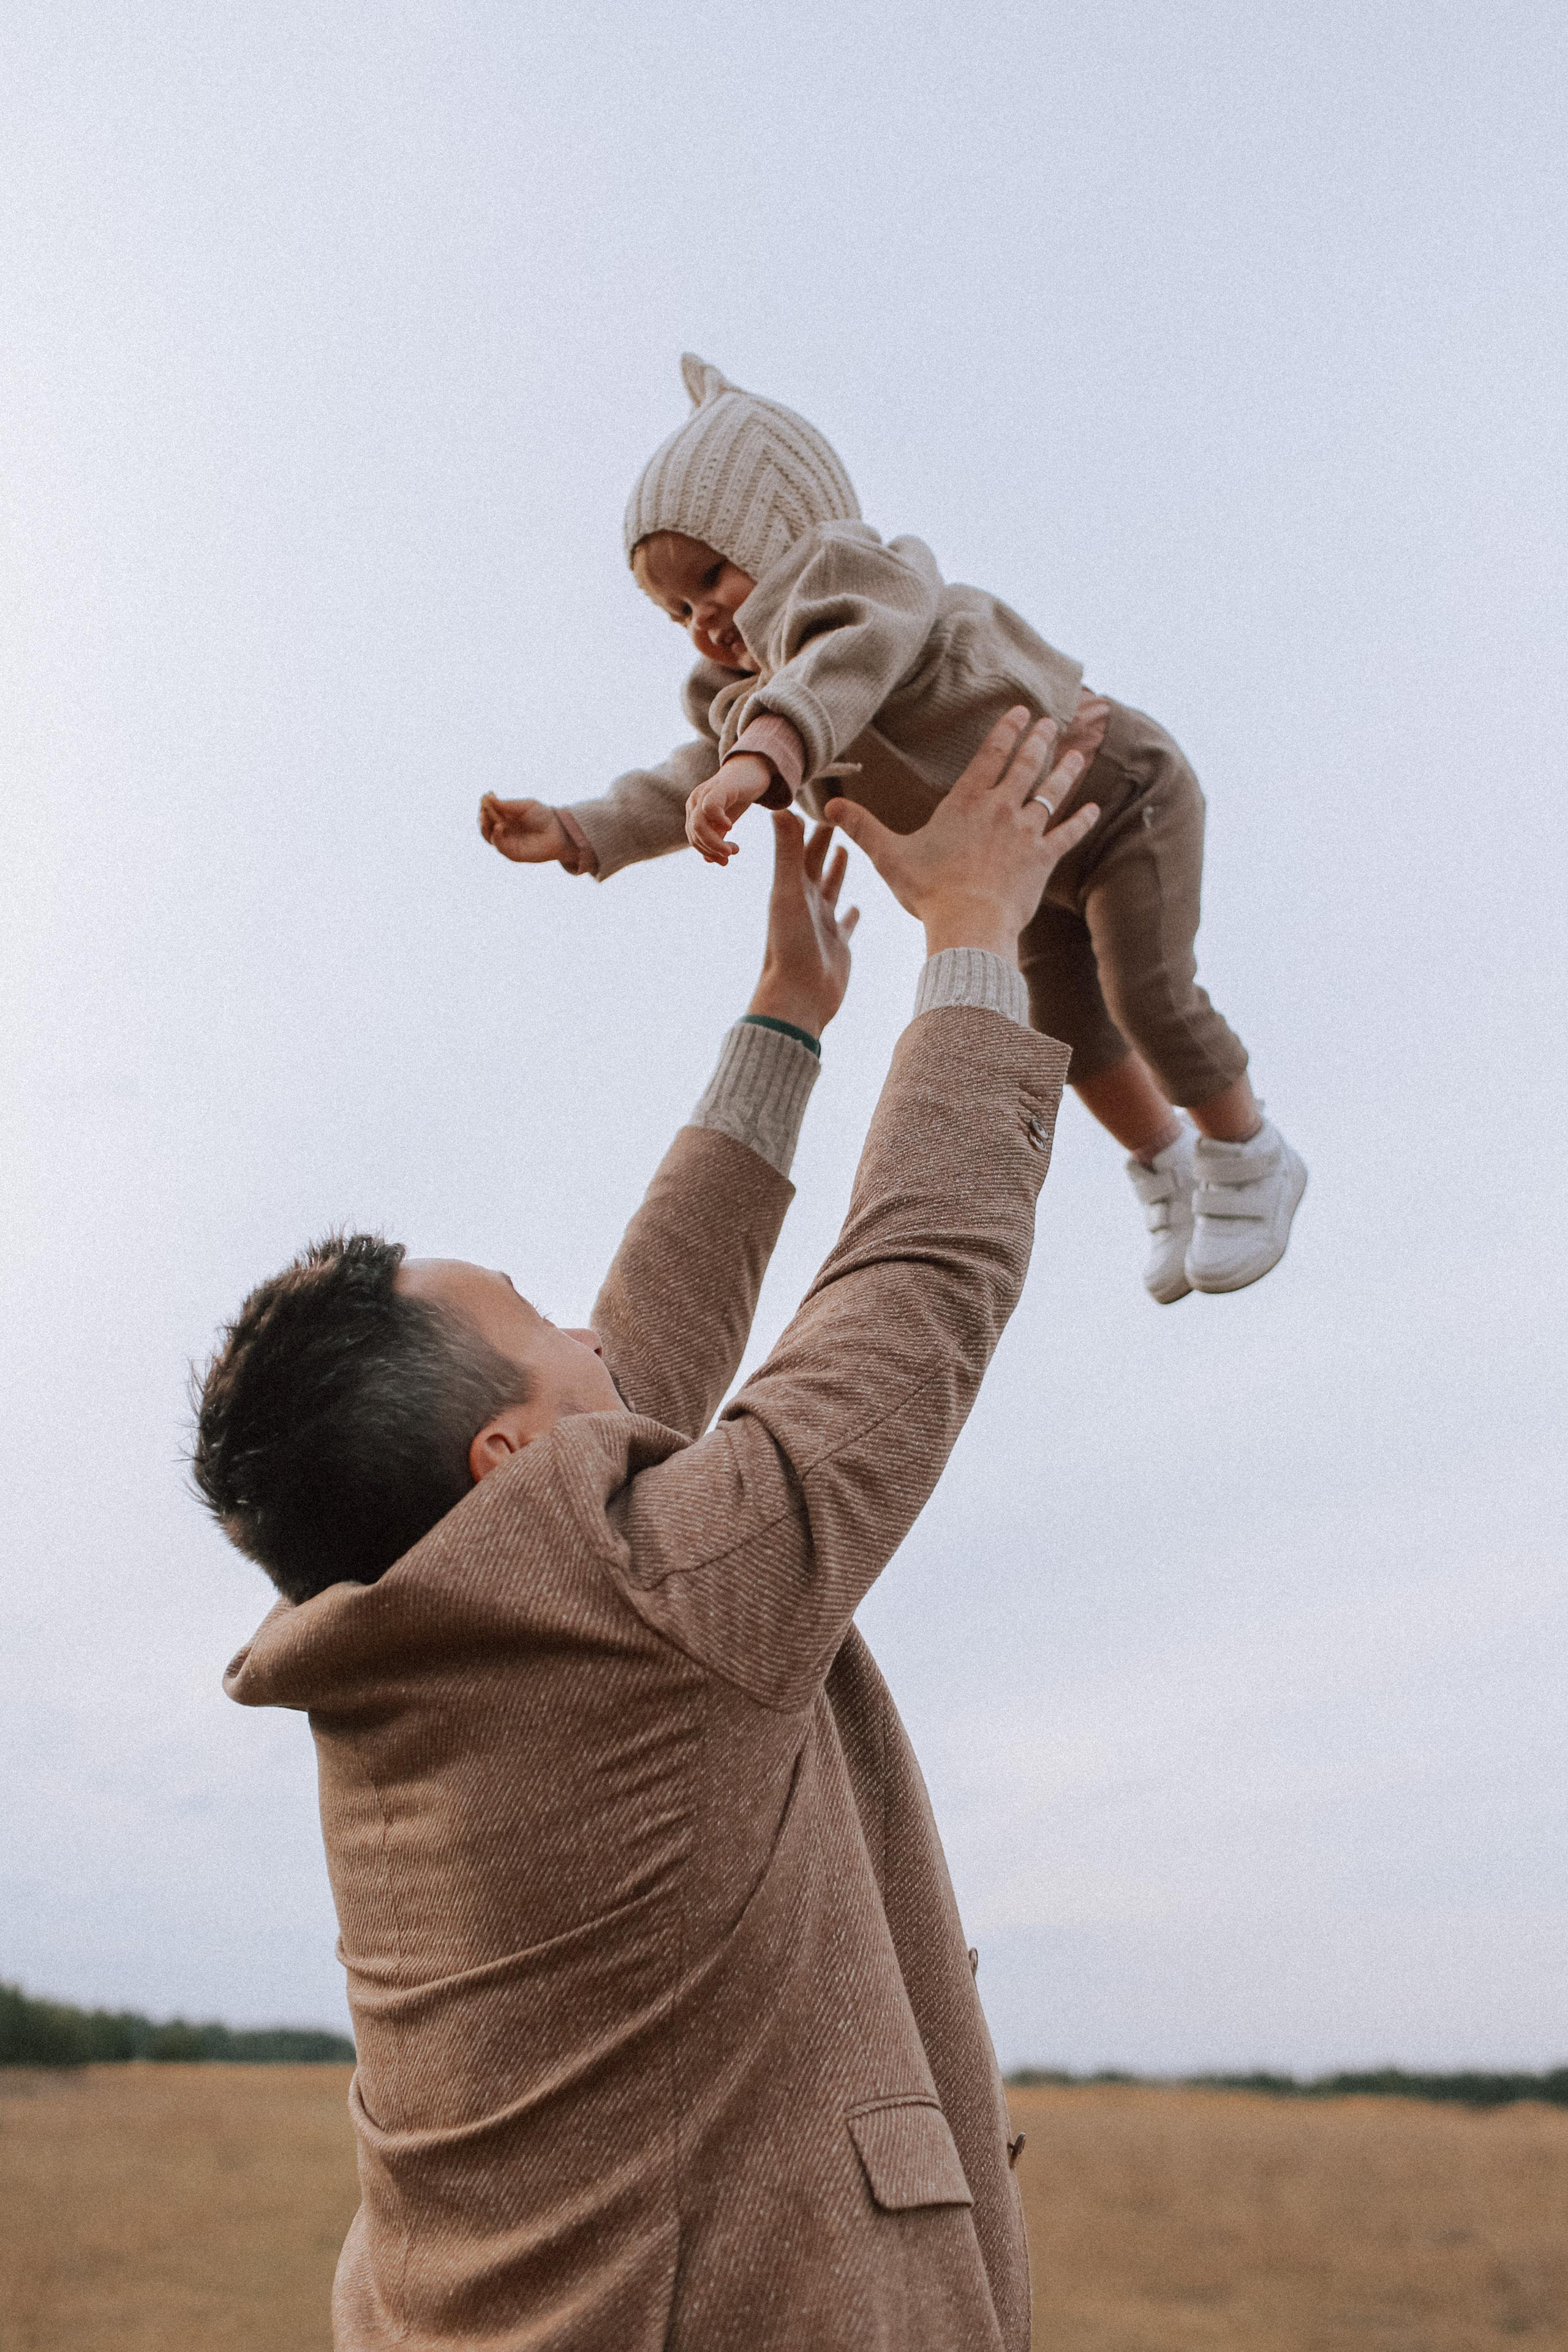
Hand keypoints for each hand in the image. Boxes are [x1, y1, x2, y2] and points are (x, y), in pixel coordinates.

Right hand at [479, 794, 570, 864]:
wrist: (559, 832)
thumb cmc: (544, 817)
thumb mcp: (525, 805)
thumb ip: (507, 805)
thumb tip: (489, 798)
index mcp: (506, 818)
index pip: (489, 813)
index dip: (485, 805)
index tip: (486, 796)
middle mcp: (505, 831)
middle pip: (486, 825)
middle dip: (482, 816)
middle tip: (483, 807)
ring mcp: (508, 842)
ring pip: (488, 836)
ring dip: (484, 826)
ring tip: (485, 816)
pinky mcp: (512, 853)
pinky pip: (499, 846)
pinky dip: (496, 836)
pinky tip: (498, 827)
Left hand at [686, 754, 775, 866]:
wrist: (752, 769)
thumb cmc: (737, 796)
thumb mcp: (725, 821)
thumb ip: (717, 837)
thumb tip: (709, 860)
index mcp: (694, 811)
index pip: (694, 839)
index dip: (708, 853)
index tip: (726, 861)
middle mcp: (695, 802)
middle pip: (695, 834)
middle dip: (712, 850)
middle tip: (730, 855)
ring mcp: (705, 793)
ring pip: (699, 825)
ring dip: (715, 843)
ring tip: (733, 850)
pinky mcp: (719, 787)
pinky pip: (710, 807)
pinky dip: (718, 820)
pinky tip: (731, 826)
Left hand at [747, 814, 859, 1038]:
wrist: (798, 996)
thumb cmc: (790, 946)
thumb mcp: (788, 893)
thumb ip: (786, 852)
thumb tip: (780, 809)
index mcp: (792, 888)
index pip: (802, 848)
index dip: (811, 826)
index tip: (820, 802)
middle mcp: (806, 903)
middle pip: (816, 864)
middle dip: (825, 841)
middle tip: (838, 817)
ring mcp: (821, 924)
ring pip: (830, 890)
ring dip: (836, 871)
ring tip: (846, 851)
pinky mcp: (837, 945)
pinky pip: (845, 924)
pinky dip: (851, 913)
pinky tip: (857, 907)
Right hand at [824, 708, 1099, 960]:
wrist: (969, 923)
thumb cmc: (928, 891)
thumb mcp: (889, 856)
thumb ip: (863, 827)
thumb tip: (828, 807)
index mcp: (967, 802)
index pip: (990, 755)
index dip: (1006, 730)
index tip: (1020, 710)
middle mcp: (1001, 808)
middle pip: (1026, 764)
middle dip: (1038, 739)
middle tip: (1051, 720)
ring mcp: (1026, 832)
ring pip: (1051, 792)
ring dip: (1065, 770)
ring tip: (1076, 752)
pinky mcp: (1043, 859)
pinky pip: (1067, 834)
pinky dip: (1081, 821)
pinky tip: (1094, 809)